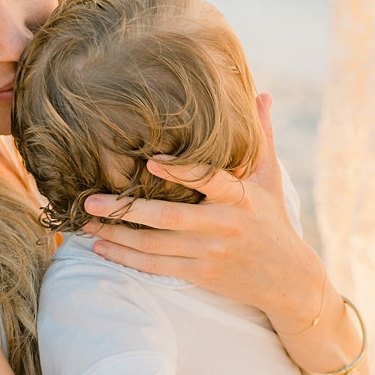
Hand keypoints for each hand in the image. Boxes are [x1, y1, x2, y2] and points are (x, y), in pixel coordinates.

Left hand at [82, 93, 324, 330]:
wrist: (288, 280)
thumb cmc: (274, 222)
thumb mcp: (271, 179)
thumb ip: (262, 137)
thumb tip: (262, 94)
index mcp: (240, 199)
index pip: (209, 181)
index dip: (181, 172)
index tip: (150, 161)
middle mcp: (222, 226)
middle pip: (168, 218)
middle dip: (126, 210)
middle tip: (91, 200)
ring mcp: (208, 253)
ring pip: (154, 246)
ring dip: (116, 235)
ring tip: (85, 224)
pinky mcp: (199, 274)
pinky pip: (156, 267)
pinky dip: (127, 258)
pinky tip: (102, 247)